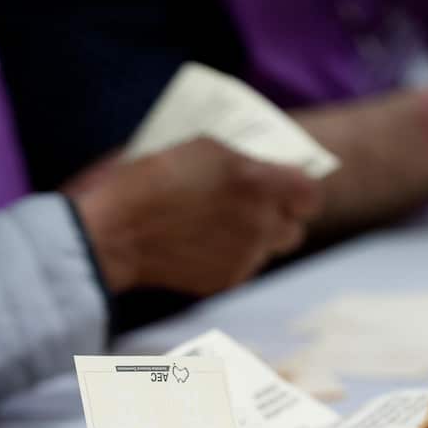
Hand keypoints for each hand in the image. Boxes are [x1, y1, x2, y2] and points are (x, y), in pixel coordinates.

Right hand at [70, 137, 322, 295]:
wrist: (117, 231)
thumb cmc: (151, 178)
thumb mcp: (203, 147)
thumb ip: (244, 160)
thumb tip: (264, 168)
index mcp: (258, 182)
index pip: (310, 195)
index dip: (298, 191)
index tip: (284, 187)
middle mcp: (260, 222)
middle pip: (295, 229)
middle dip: (280, 218)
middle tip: (255, 208)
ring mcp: (245, 256)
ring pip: (269, 250)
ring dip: (256, 239)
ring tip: (222, 227)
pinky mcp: (227, 280)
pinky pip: (244, 267)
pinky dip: (231, 257)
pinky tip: (202, 245)